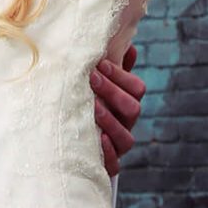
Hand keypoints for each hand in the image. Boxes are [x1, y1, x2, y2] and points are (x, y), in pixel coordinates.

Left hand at [93, 45, 143, 179]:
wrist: (71, 141)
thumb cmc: (87, 102)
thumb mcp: (99, 83)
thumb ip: (113, 65)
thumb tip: (127, 42)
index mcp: (127, 102)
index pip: (137, 88)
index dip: (121, 75)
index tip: (99, 63)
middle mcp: (126, 124)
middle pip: (133, 109)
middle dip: (113, 92)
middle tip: (92, 78)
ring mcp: (118, 145)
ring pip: (126, 137)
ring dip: (110, 120)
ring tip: (94, 107)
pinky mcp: (108, 165)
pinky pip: (114, 164)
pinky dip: (107, 152)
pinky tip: (97, 139)